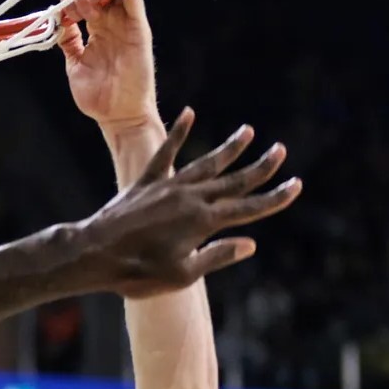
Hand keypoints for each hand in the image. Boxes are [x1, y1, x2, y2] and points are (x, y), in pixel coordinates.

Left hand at [58, 0, 157, 130]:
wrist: (118, 116)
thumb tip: (58, 22)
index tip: (61, 7)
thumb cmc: (99, 96)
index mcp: (97, 29)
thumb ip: (69, 42)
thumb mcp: (75, 64)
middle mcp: (111, 21)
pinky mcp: (138, 26)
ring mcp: (125, 22)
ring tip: (85, 1)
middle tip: (74, 2)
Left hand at [74, 110, 301, 297]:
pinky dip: (179, 132)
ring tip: (249, 131)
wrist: (93, 255)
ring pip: (207, 162)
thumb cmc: (136, 273)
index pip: (248, 208)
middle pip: (234, 180)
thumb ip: (216, 257)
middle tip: (281, 150)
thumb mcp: (181, 276)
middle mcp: (190, 198)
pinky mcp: (145, 181)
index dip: (274, 198)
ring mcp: (168, 186)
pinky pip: (166, 151)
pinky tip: (190, 113)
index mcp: (203, 223)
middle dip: (261, 167)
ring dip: (230, 147)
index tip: (296, 184)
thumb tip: (250, 244)